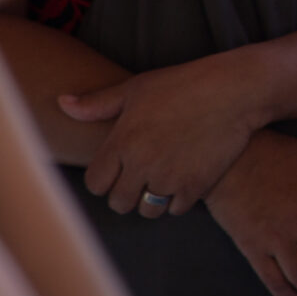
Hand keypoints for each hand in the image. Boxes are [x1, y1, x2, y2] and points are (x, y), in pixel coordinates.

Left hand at [61, 56, 263, 215]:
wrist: (235, 90)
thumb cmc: (183, 84)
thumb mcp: (137, 88)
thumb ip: (97, 103)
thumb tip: (61, 103)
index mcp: (121, 142)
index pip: (95, 184)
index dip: (104, 179)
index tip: (117, 170)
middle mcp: (141, 164)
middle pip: (119, 203)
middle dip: (127, 193)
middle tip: (141, 178)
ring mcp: (169, 177)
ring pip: (147, 210)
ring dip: (152, 201)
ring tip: (162, 181)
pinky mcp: (196, 185)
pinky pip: (176, 209)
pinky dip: (178, 200)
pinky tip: (184, 180)